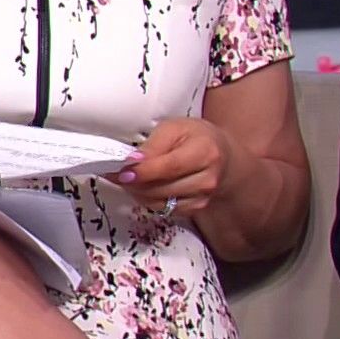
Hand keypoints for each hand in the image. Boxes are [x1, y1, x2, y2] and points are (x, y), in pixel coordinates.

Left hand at [109, 117, 238, 217]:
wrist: (222, 156)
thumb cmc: (195, 137)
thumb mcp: (174, 128)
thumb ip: (153, 145)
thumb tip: (132, 162)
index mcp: (205, 152)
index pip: (169, 167)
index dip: (143, 172)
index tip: (121, 171)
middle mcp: (208, 179)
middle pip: (162, 188)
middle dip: (134, 183)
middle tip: (117, 174)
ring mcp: (203, 197)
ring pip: (159, 202)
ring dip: (138, 192)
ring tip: (130, 179)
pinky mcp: (196, 209)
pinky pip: (164, 209)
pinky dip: (149, 199)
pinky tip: (144, 187)